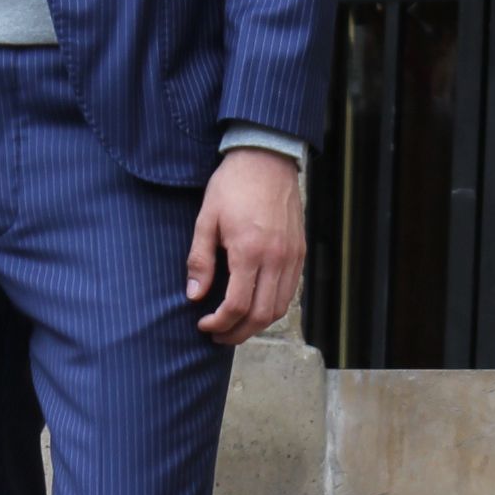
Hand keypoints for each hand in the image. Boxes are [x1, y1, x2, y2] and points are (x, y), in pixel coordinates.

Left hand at [186, 148, 303, 344]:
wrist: (267, 159)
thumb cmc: (232, 185)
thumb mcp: (206, 219)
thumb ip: (200, 259)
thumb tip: (194, 295)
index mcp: (249, 251)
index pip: (237, 305)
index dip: (219, 323)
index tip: (204, 325)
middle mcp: (276, 258)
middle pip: (261, 315)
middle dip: (238, 333)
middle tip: (218, 335)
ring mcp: (292, 256)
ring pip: (280, 308)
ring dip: (257, 324)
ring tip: (235, 326)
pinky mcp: (300, 252)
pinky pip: (290, 292)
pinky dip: (273, 306)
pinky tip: (255, 305)